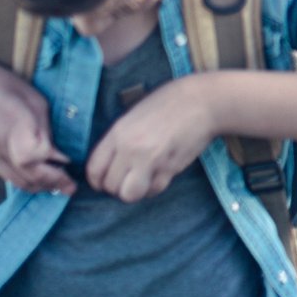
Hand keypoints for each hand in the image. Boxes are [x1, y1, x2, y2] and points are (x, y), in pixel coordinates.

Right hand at [0, 59, 74, 195]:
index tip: (68, 161)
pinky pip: (7, 177)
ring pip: (18, 181)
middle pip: (28, 173)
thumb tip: (58, 155)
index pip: (35, 154)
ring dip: (40, 187)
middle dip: (53, 182)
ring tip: (59, 186)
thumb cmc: (5, 86)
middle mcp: (0, 141)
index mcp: (14, 121)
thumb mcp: (33, 99)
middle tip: (71, 185)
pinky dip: (26, 182)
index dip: (53, 162)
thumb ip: (45, 129)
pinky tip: (39, 181)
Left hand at [86, 74, 219, 202]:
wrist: (202, 101)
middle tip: (127, 179)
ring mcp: (151, 160)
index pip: (94, 170)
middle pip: (110, 186)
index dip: (97, 181)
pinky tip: (158, 174)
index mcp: (118, 133)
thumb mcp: (134, 116)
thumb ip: (119, 139)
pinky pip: (154, 190)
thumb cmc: (167, 103)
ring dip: (134, 191)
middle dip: (117, 187)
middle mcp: (130, 149)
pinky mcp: (170, 168)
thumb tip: (110, 164)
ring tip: (141, 180)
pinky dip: (154, 187)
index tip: (104, 181)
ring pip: (130, 195)